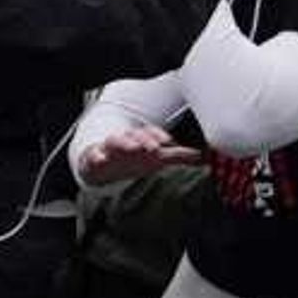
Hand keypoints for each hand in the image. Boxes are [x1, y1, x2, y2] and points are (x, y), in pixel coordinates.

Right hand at [76, 124, 201, 187]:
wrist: (104, 164)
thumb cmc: (134, 159)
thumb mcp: (156, 159)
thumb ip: (178, 156)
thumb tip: (203, 157)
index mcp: (141, 138)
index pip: (151, 133)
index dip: (159, 136)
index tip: (167, 142)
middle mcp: (126, 140)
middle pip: (135, 134)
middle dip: (144, 139)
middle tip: (153, 147)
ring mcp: (110, 147)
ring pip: (115, 140)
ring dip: (124, 142)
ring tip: (132, 147)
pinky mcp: (95, 156)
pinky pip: (94, 154)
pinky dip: (97, 156)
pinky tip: (101, 159)